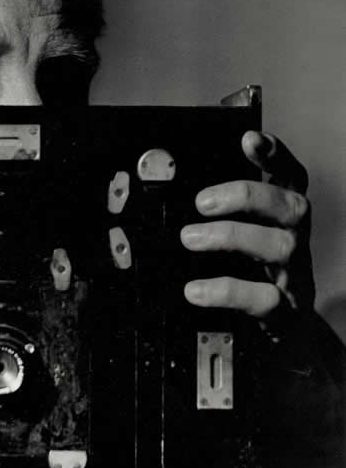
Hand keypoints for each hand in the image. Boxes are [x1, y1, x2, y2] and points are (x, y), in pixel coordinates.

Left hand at [181, 130, 313, 319]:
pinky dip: (227, 291)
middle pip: (289, 204)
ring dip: (230, 236)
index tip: (248, 139)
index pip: (291, 177)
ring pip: (278, 246)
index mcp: (284, 216)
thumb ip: (221, 214)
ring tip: (190, 238)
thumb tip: (171, 193)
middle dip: (245, 196)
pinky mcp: (286, 310)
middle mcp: (295, 237)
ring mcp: (295, 273)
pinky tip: (196, 291)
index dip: (275, 155)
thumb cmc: (255, 271)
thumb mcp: (244, 237)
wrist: (285, 329)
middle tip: (201, 202)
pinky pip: (264, 298)